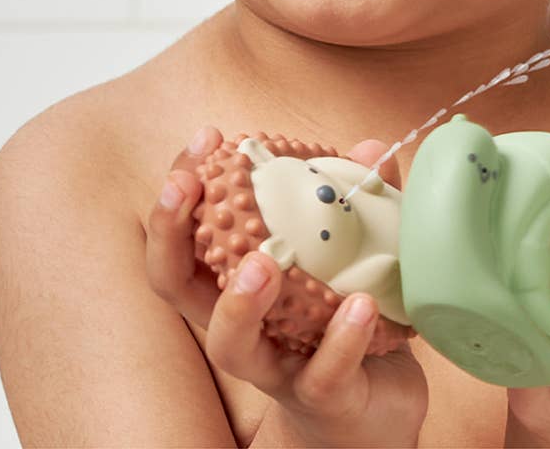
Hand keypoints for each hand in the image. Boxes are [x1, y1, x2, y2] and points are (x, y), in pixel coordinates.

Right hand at [146, 127, 427, 448]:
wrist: (379, 410)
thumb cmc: (345, 322)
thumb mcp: (347, 255)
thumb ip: (357, 200)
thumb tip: (367, 149)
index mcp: (236, 282)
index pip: (186, 233)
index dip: (182, 188)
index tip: (206, 138)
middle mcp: (242, 326)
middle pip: (176, 285)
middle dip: (170, 231)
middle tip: (188, 186)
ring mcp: (278, 367)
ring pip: (231, 346)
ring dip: (239, 302)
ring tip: (263, 260)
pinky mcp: (324, 398)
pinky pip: (322, 374)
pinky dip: (340, 341)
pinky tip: (359, 305)